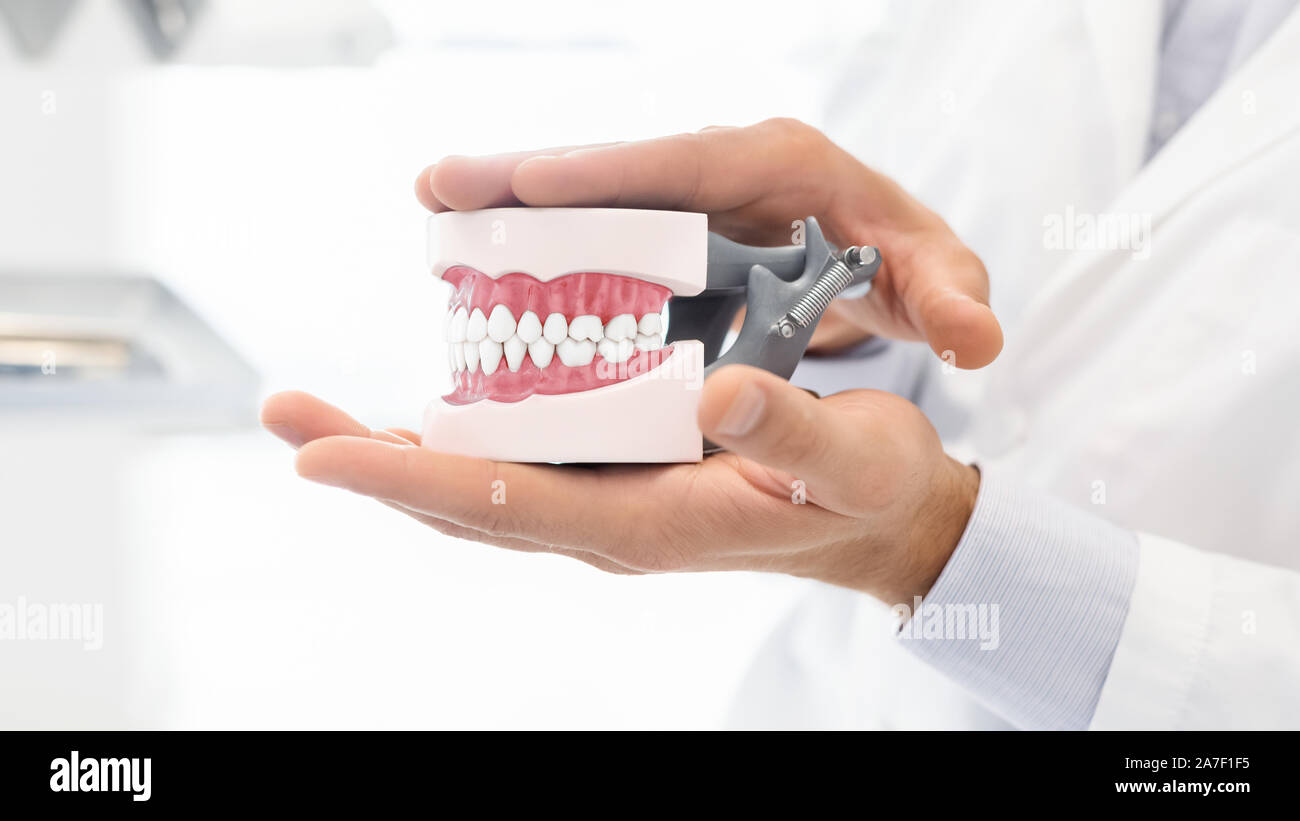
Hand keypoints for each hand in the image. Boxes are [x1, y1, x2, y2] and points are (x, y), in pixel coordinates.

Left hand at [263, 119, 999, 601]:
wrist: (877, 520)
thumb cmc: (866, 487)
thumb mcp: (853, 456)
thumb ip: (790, 428)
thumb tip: (718, 392)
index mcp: (652, 524)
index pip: (508, 505)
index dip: (411, 481)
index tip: (322, 458)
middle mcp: (609, 524)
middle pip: (465, 504)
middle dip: (371, 465)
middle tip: (285, 419)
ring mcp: (606, 507)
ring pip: (479, 492)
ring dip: (397, 458)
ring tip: (320, 420)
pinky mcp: (614, 484)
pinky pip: (513, 472)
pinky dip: (453, 449)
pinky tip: (422, 415)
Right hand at [415, 118, 1001, 367]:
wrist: (888, 260)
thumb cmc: (910, 261)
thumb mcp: (939, 276)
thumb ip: (952, 297)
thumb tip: (973, 339)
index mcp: (781, 163)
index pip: (687, 162)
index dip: (611, 171)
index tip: (533, 180)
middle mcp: (718, 170)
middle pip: (613, 170)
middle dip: (526, 176)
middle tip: (437, 184)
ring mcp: (683, 201)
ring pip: (588, 201)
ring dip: (510, 207)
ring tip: (431, 210)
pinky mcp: (664, 234)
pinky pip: (592, 235)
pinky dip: (536, 244)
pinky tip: (475, 266)